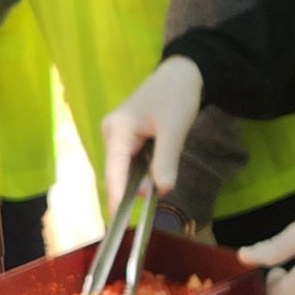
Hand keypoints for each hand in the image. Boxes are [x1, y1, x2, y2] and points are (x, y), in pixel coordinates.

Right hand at [99, 57, 202, 210]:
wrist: (183, 72)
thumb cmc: (176, 96)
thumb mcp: (174, 130)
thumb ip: (165, 160)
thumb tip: (162, 191)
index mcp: (117, 130)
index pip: (114, 172)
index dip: (117, 197)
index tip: (120, 222)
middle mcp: (111, 133)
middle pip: (116, 172)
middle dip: (130, 191)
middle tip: (148, 210)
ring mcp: (118, 134)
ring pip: (124, 168)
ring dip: (138, 182)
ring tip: (154, 193)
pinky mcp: (127, 136)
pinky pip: (131, 161)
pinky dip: (142, 172)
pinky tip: (154, 178)